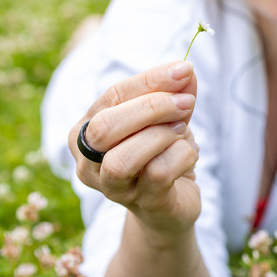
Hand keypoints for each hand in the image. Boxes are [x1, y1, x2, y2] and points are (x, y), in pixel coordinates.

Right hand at [68, 61, 200, 237]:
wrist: (172, 206)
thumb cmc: (161, 155)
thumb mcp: (167, 119)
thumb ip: (174, 94)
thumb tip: (185, 70)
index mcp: (85, 130)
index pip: (111, 97)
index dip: (149, 81)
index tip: (183, 70)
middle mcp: (88, 162)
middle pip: (105, 127)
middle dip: (151, 108)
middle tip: (186, 103)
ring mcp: (111, 188)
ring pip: (123, 158)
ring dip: (161, 136)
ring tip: (183, 131)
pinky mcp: (141, 204)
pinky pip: (157, 174)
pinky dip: (182, 156)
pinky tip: (190, 154)